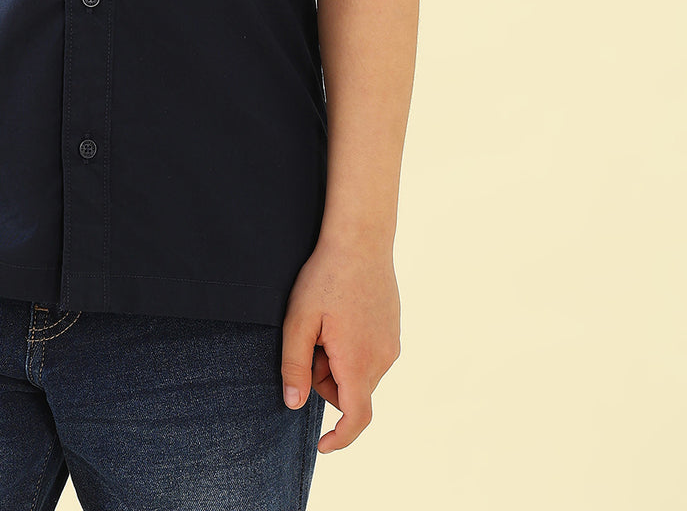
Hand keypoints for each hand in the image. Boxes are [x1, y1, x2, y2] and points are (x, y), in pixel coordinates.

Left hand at [280, 234, 401, 452]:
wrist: (360, 240)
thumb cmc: (326, 277)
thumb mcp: (298, 320)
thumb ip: (294, 366)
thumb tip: (293, 404)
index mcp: (358, 361)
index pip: (357, 418)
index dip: (340, 438)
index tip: (322, 445)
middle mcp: (382, 359)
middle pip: (349, 392)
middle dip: (324, 379)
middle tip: (309, 341)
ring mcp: (392, 344)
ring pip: (359, 373)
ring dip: (337, 361)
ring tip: (326, 322)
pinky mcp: (393, 330)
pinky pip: (369, 354)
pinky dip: (350, 347)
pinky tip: (340, 314)